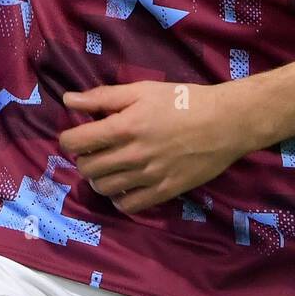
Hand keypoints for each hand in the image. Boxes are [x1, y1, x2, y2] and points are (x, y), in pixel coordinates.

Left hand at [57, 79, 253, 213]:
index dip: (68, 139)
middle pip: (87, 167)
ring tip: (108, 167)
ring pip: (104, 188)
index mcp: (124, 126)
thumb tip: (68, 100)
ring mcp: (148, 176)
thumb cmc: (183, 100)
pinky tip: (125, 185)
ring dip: (99, 178)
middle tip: (95, 150)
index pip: (76, 142)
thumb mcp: (143, 90)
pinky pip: (129, 205)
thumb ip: (103, 97)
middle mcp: (132, 155)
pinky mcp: (164, 192)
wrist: (225, 122)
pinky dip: (119, 198)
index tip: (75, 136)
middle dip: (84, 158)